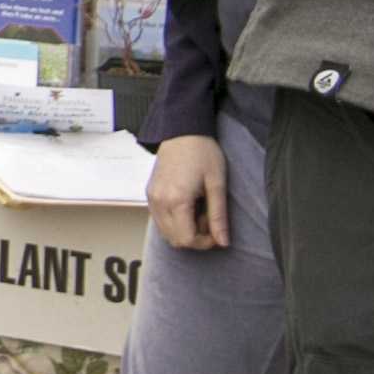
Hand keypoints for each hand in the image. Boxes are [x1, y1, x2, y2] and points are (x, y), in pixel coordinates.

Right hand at [148, 133, 228, 250]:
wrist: (182, 130)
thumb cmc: (203, 152)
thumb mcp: (217, 183)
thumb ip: (218, 216)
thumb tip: (224, 242)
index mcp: (176, 200)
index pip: (187, 240)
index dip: (205, 243)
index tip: (218, 232)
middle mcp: (159, 202)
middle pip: (175, 240)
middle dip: (195, 238)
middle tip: (210, 221)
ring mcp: (151, 198)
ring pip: (166, 232)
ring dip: (184, 231)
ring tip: (200, 212)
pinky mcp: (150, 193)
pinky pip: (160, 220)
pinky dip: (175, 222)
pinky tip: (188, 206)